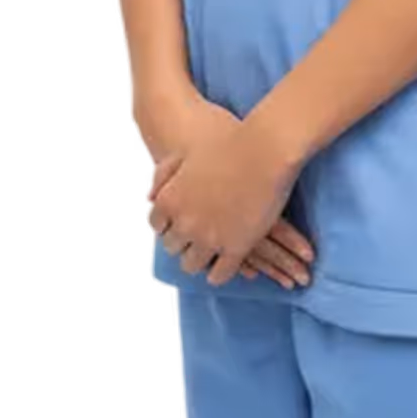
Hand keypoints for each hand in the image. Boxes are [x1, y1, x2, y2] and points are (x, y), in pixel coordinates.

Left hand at [145, 108, 304, 286]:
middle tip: (202, 231)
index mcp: (169, 201)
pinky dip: (220, 272)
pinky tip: (229, 261)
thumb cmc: (230, 142)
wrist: (268, 146)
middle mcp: (184, 224)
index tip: (185, 219)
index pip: (157, 227)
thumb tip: (148, 199)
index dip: (171, 223)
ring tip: (214, 249)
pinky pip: (220, 275)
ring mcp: (209, 239)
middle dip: (186, 240)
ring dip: (201, 258)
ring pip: (193, 266)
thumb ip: (162, 177)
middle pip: (174, 248)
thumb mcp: (187, 154)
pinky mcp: (236, 248)